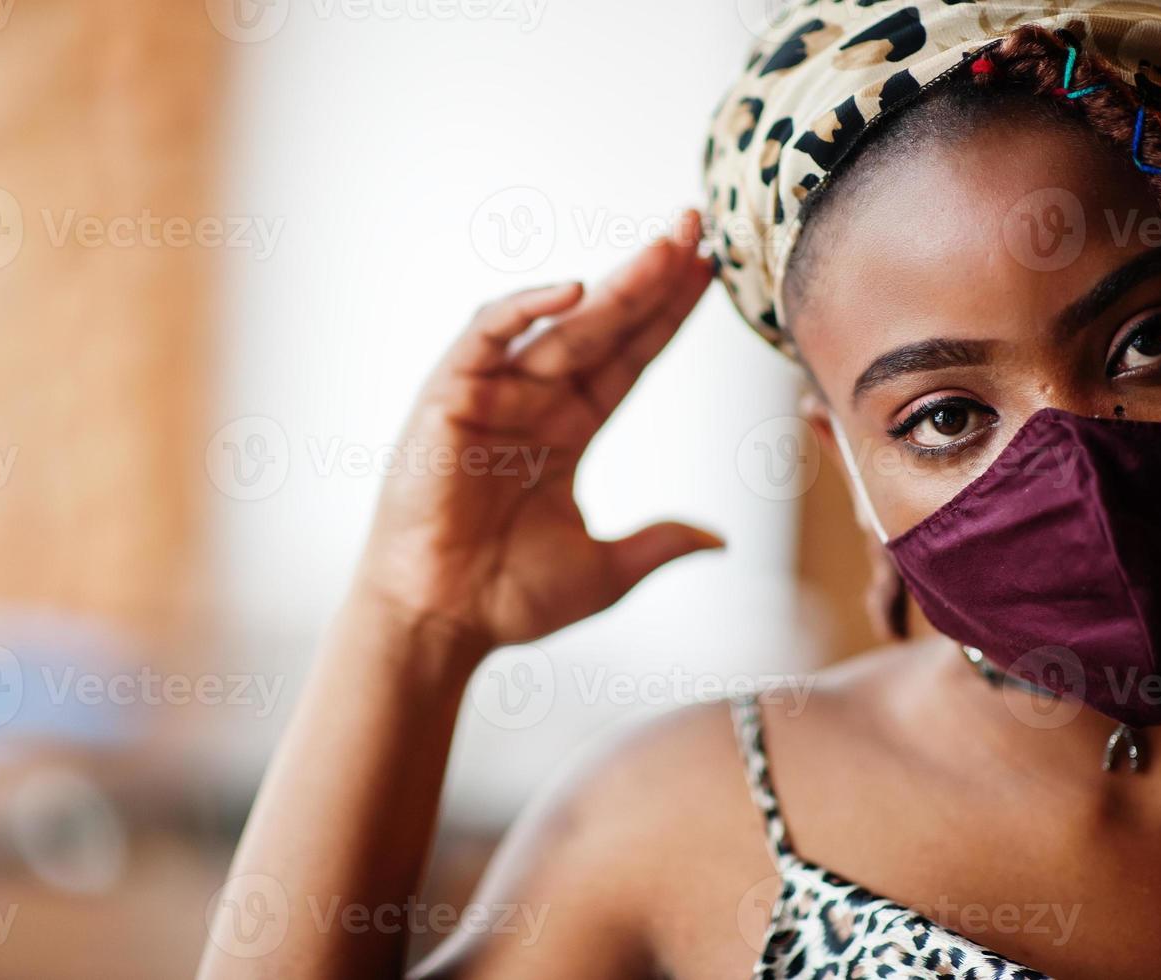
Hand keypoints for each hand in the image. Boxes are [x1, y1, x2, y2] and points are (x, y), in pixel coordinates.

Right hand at [354, 209, 721, 652]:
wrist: (440, 623)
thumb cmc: (508, 597)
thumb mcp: (605, 571)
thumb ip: (658, 545)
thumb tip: (719, 540)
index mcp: (570, 430)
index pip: (630, 358)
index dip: (668, 316)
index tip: (710, 272)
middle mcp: (535, 401)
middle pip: (604, 326)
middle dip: (651, 277)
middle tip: (697, 226)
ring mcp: (493, 394)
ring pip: (560, 325)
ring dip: (612, 285)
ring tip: (666, 248)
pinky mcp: (449, 397)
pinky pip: (487, 338)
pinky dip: (524, 310)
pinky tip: (574, 289)